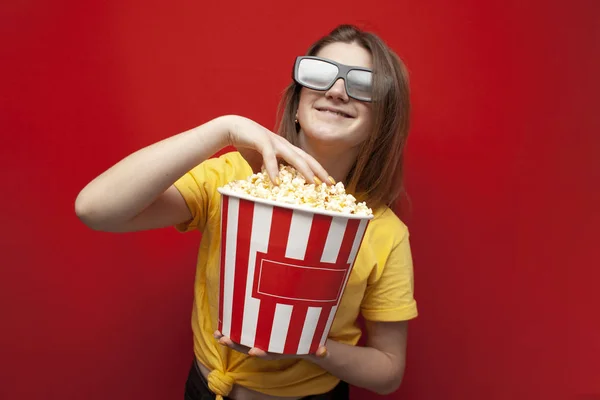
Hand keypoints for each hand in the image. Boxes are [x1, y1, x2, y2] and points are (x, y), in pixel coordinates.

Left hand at [213, 330, 327, 360]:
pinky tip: (222, 323)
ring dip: (229, 339)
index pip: (269, 353)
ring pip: (243, 342)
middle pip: (249, 348)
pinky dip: (233, 329)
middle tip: (223, 340)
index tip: (253, 351)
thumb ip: (320, 349)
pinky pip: (243, 332)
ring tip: (218, 336)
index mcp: (280, 350)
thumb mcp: (316, 346)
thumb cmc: (309, 343)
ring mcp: (263, 342)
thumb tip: (325, 350)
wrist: (306, 347)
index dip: (261, 352)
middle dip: (236, 345)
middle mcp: (269, 348)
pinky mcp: (259, 332)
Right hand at [221, 115, 331, 185]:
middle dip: (319, 171)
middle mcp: (284, 145)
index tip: (329, 182)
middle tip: (330, 184)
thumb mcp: (260, 162)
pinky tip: (277, 182)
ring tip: (312, 183)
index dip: (318, 170)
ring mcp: (275, 142)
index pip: (306, 160)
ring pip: (294, 157)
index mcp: (286, 149)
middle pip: (306, 158)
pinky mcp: (262, 141)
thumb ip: (266, 173)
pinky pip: (270, 157)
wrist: (232, 128)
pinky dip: (273, 170)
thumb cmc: (248, 144)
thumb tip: (268, 187)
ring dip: (304, 170)